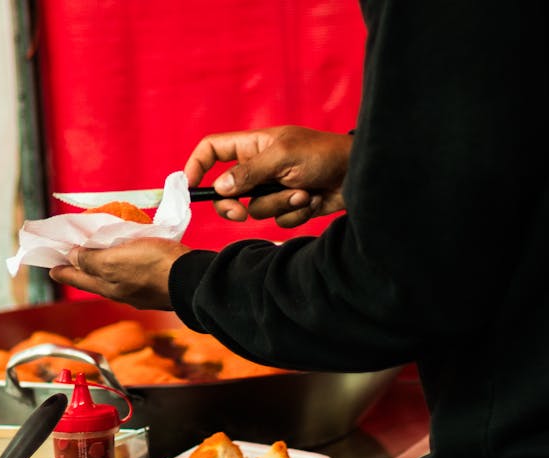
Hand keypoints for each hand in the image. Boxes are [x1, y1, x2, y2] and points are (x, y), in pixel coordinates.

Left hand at [49, 238, 191, 309]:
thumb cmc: (154, 267)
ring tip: (97, 255)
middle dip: (80, 270)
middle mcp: (121, 292)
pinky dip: (124, 265)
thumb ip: (91, 261)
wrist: (193, 279)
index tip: (50, 267)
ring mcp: (139, 291)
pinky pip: (132, 274)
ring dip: (102, 267)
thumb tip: (72, 257)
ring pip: (113, 278)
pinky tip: (130, 258)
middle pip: (94, 280)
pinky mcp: (156, 285)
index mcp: (107, 286)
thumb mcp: (116, 260)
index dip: (62, 270)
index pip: (77, 277)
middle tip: (69, 260)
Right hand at [184, 125, 351, 226]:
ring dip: (279, 205)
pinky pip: (277, 220)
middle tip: (241, 213)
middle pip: (227, 192)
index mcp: (253, 146)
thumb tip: (218, 188)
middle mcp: (260, 167)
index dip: (196, 166)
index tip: (189, 187)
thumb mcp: (282, 157)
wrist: (360, 175)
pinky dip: (294, 214)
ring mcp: (274, 188)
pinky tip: (313, 200)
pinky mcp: (289, 206)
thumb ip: (248, 173)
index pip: (213, 150)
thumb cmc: (323, 155)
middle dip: (234, 205)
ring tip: (303, 192)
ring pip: (256, 209)